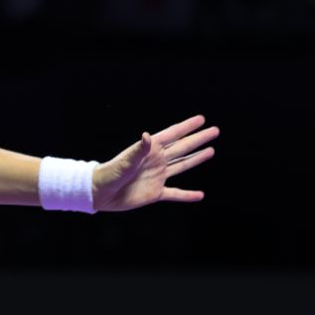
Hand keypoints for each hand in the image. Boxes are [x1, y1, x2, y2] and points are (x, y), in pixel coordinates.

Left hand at [92, 116, 217, 211]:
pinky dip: (188, 195)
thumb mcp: (125, 161)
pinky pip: (176, 193)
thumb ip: (138, 150)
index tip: (201, 119)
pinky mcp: (156, 193)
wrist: (100, 193)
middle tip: (214, 130)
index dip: (187, 126)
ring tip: (210, 151)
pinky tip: (200, 195)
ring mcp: (158, 176)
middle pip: (183, 148)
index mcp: (150, 150)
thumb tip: (147, 135)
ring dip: (196, 159)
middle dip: (198, 139)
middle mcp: (157, 161)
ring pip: (182, 166)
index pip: (173, 135)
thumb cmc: (110, 173)